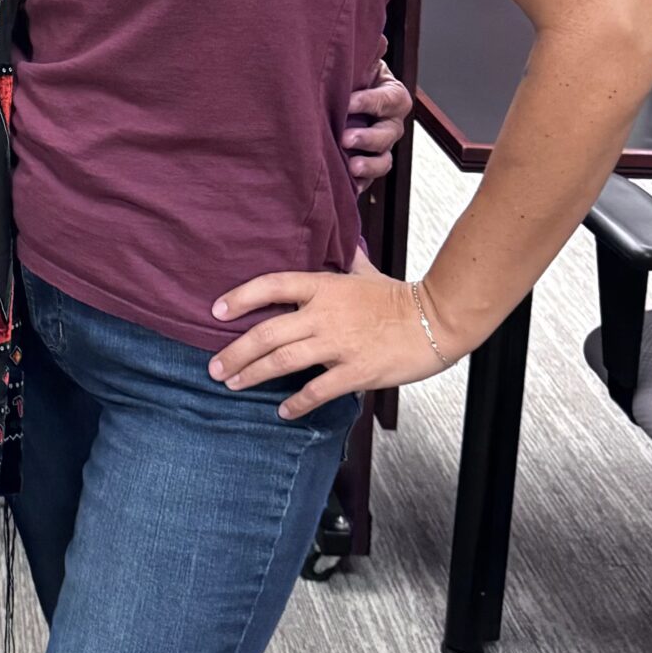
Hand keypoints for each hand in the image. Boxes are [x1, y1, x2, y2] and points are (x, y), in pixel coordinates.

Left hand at [207, 259, 447, 419]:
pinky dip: (296, 403)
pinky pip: (317, 390)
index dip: (240, 297)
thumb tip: (340, 241)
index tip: (216, 311)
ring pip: (283, 362)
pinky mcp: (356, 371)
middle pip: (267, 332)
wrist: (437, 320)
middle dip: (235, 352)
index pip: (272, 285)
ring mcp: (339, 344)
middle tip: (215, 366)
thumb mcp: (366, 271)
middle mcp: (324, 314)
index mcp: (324, 286)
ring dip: (253, 375)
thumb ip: (346, 259)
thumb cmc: (402, 297)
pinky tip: (282, 410)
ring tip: (233, 384)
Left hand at [343, 53, 410, 193]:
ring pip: (383, 160)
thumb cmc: (350, 79)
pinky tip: (347, 184)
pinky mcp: (366, 166)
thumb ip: (369, 53)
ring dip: (369, 165)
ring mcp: (379, 147)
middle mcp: (390, 123)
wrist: (332, 99)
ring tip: (351, 166)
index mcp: (392, 95)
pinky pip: (369, 179)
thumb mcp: (358, 63)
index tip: (348, 102)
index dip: (370, 101)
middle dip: (369, 138)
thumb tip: (379, 39)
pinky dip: (359, 183)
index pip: (389, 99)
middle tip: (345, 138)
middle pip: (389, 134)